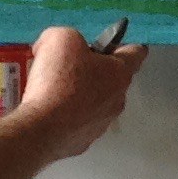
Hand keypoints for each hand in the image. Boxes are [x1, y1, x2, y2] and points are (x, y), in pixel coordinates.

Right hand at [16, 24, 147, 157]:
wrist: (40, 130)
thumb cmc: (58, 81)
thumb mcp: (60, 39)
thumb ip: (67, 36)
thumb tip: (58, 48)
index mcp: (120, 73)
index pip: (136, 52)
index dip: (122, 43)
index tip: (107, 41)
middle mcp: (117, 101)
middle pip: (112, 78)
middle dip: (93, 69)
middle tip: (67, 64)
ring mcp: (101, 125)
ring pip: (94, 102)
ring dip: (79, 93)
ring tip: (51, 88)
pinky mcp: (82, 142)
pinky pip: (77, 121)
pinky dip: (65, 114)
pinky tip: (47, 109)